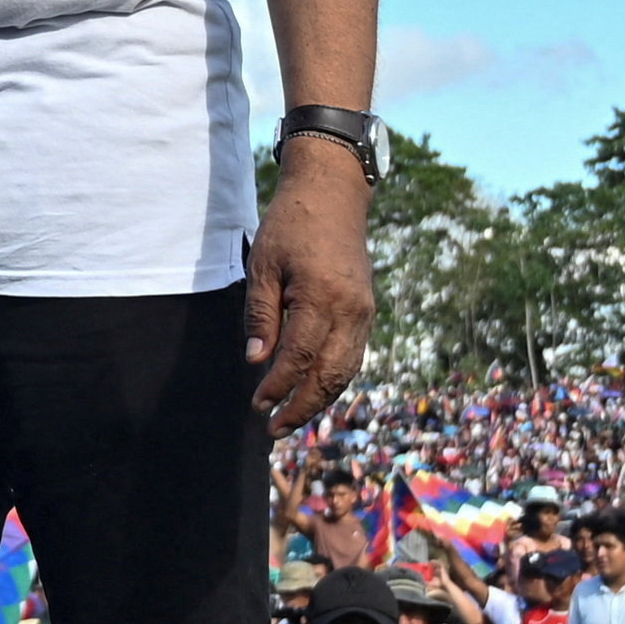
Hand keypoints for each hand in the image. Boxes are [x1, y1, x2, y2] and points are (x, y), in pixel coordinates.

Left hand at [244, 146, 373, 438]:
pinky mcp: (367, 310)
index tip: (258, 405)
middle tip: (274, 429)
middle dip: (302, 406)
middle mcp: (351, 309)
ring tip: (292, 419)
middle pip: (329, 374)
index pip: (299, 357)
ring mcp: (364, 311)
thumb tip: (257, 362)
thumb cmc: (291, 226)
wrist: (333, 194)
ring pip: (346, 370)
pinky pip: (353, 355)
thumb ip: (261, 316)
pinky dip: (335, 379)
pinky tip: (313, 391)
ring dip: (320, 399)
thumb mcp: (264, 267)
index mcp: (322, 297)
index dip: (279, 386)